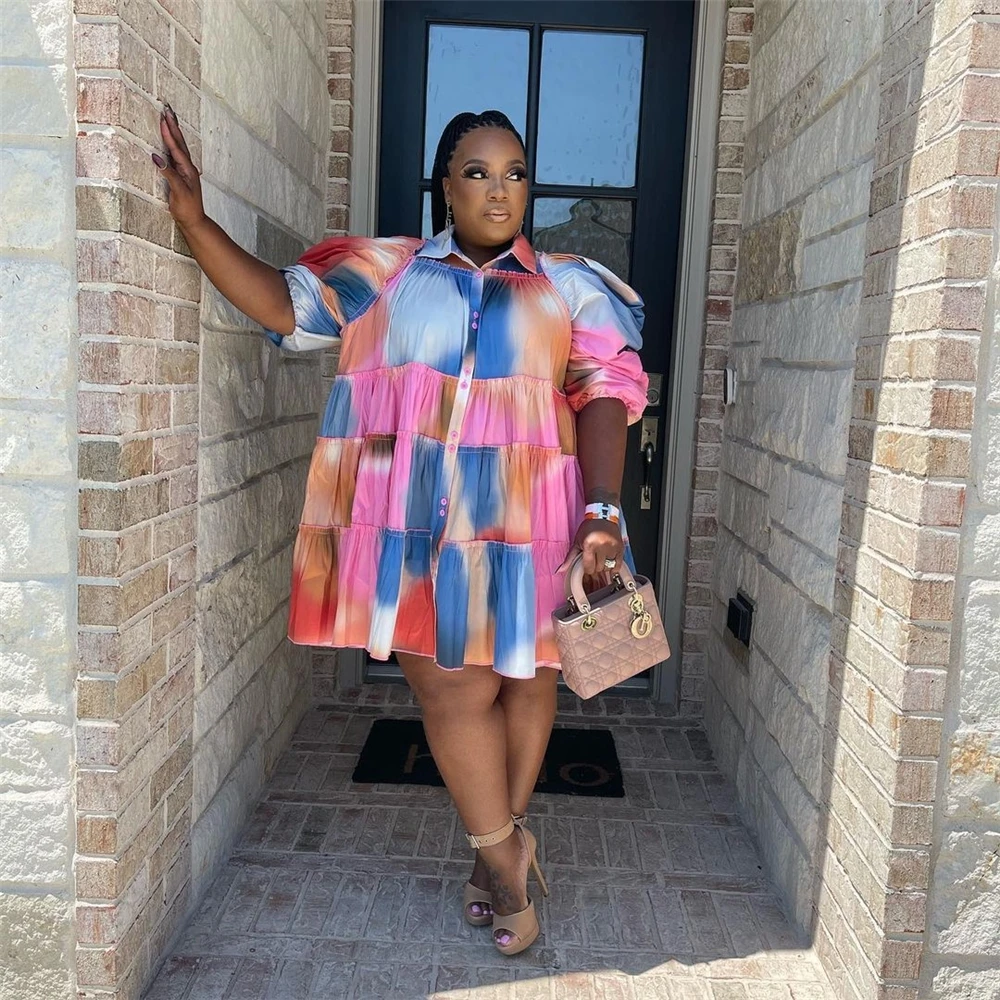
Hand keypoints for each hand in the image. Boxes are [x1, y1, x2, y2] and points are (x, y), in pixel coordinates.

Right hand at [153, 104, 205, 230]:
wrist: (194, 221)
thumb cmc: (187, 208)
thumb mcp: (178, 191)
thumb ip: (168, 173)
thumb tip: (156, 156)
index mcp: (188, 169)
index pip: (176, 147)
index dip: (169, 132)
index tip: (163, 117)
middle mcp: (188, 168)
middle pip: (179, 143)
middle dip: (173, 126)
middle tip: (167, 110)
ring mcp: (185, 171)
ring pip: (178, 147)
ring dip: (173, 133)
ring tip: (168, 120)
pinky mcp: (180, 176)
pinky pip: (175, 155)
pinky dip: (171, 145)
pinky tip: (168, 142)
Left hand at [557, 518, 623, 586]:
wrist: (603, 516)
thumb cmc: (589, 527)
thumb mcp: (577, 541)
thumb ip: (569, 557)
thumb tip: (560, 570)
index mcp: (589, 545)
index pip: (589, 567)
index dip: (587, 569)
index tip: (587, 566)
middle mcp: (602, 546)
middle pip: (599, 568)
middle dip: (595, 568)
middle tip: (594, 561)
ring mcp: (612, 547)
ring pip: (608, 567)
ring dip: (604, 567)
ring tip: (601, 560)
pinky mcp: (620, 547)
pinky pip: (618, 564)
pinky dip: (614, 567)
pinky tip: (609, 564)